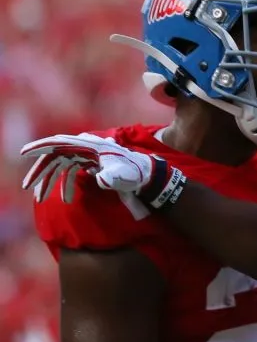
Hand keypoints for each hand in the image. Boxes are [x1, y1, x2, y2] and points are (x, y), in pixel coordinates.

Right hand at [21, 133, 181, 208]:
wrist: (146, 174)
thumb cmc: (134, 173)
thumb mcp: (122, 175)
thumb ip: (110, 176)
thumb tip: (100, 178)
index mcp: (89, 145)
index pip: (59, 143)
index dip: (40, 147)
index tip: (25, 152)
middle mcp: (86, 148)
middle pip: (56, 156)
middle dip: (41, 172)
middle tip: (28, 186)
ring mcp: (88, 155)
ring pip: (62, 166)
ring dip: (51, 182)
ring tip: (41, 198)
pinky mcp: (91, 164)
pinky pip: (72, 173)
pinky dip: (67, 185)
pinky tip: (65, 199)